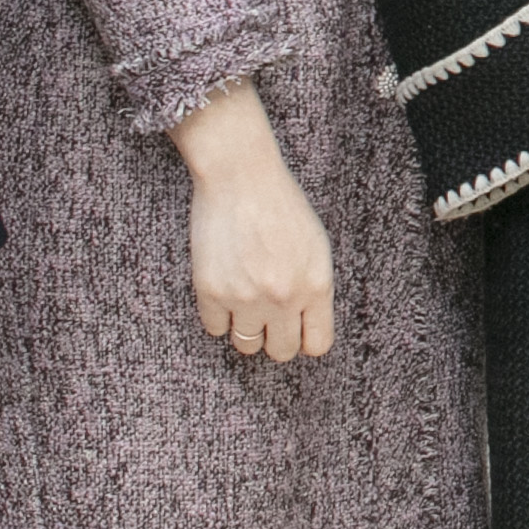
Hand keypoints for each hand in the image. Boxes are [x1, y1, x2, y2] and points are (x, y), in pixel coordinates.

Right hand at [173, 85, 335, 359]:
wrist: (241, 177)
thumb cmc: (281, 206)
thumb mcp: (314, 247)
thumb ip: (313, 289)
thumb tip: (305, 327)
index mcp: (317, 285)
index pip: (318, 344)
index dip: (306, 339)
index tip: (296, 331)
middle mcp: (284, 298)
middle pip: (282, 352)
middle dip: (276, 338)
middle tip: (268, 318)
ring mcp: (246, 298)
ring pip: (247, 346)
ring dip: (246, 329)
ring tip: (245, 302)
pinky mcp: (211, 291)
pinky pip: (215, 329)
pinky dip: (219, 316)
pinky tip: (224, 290)